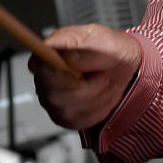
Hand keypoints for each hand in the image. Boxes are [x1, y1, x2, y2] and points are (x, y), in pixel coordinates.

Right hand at [28, 24, 142, 131]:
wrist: (124, 68)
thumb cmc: (111, 50)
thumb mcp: (106, 41)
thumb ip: (86, 50)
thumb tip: (68, 58)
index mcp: (50, 51)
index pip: (38, 65)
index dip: (57, 74)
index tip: (79, 75)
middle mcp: (44, 77)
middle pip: (53, 94)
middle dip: (87, 87)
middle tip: (102, 75)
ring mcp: (51, 99)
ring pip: (68, 110)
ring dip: (95, 97)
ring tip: (103, 83)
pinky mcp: (63, 117)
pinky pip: (78, 121)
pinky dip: (97, 110)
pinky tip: (101, 96)